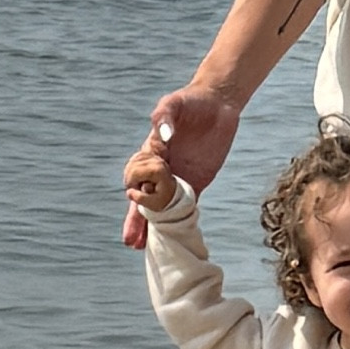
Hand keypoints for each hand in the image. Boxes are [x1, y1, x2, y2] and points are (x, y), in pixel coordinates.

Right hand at [121, 86, 240, 247]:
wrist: (218, 103)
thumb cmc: (191, 100)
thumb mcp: (174, 102)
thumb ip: (164, 115)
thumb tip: (162, 134)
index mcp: (151, 151)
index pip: (136, 174)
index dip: (137, 185)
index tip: (142, 188)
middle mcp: (160, 168)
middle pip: (142, 197)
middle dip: (136, 218)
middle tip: (131, 240)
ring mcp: (178, 177)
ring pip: (160, 207)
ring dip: (151, 226)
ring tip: (142, 248)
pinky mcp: (196, 182)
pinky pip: (185, 206)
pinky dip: (178, 221)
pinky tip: (171, 239)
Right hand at [123, 142, 178, 212]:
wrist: (170, 192)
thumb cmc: (162, 199)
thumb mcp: (153, 204)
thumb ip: (140, 199)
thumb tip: (129, 192)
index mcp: (158, 171)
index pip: (134, 172)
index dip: (130, 182)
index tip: (135, 190)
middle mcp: (157, 161)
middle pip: (132, 166)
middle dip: (129, 178)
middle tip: (135, 188)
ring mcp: (155, 156)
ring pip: (132, 161)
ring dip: (130, 173)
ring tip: (136, 182)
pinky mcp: (152, 154)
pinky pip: (136, 157)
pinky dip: (133, 166)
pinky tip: (137, 174)